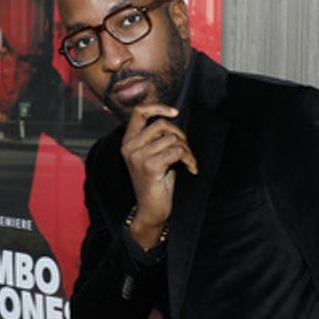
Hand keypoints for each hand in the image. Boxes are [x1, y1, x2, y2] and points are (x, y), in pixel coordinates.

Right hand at [121, 105, 197, 243]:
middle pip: (161, 125)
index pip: (139, 112)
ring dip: (187, 150)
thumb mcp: (154, 155)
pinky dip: (189, 159)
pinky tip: (190, 168)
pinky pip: (177, 152)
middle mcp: (129, 147)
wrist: (151, 210)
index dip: (158, 107)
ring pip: (172, 139)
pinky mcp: (149, 166)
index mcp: (128, 142)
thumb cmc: (156, 183)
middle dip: (180, 136)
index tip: (174, 113)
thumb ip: (157, 138)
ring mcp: (137, 156)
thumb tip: (174, 119)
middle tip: (186, 150)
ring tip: (189, 162)